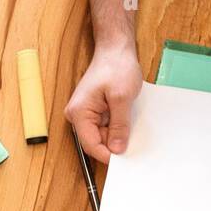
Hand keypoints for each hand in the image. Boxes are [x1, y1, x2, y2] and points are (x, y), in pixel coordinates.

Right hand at [64, 45, 143, 162]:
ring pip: (101, 135)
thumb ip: (119, 126)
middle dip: (113, 145)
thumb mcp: (122, 98)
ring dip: (116, 135)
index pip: (90, 144)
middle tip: (134, 145)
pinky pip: (104, 127)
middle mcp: (77, 115)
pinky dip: (116, 127)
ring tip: (130, 124)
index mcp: (79, 112)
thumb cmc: (116, 67)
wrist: (115, 49)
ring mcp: (84, 113)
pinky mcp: (92, 111)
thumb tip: (117, 149)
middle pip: (95, 141)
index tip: (124, 161)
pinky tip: (126, 120)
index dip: (107, 155)